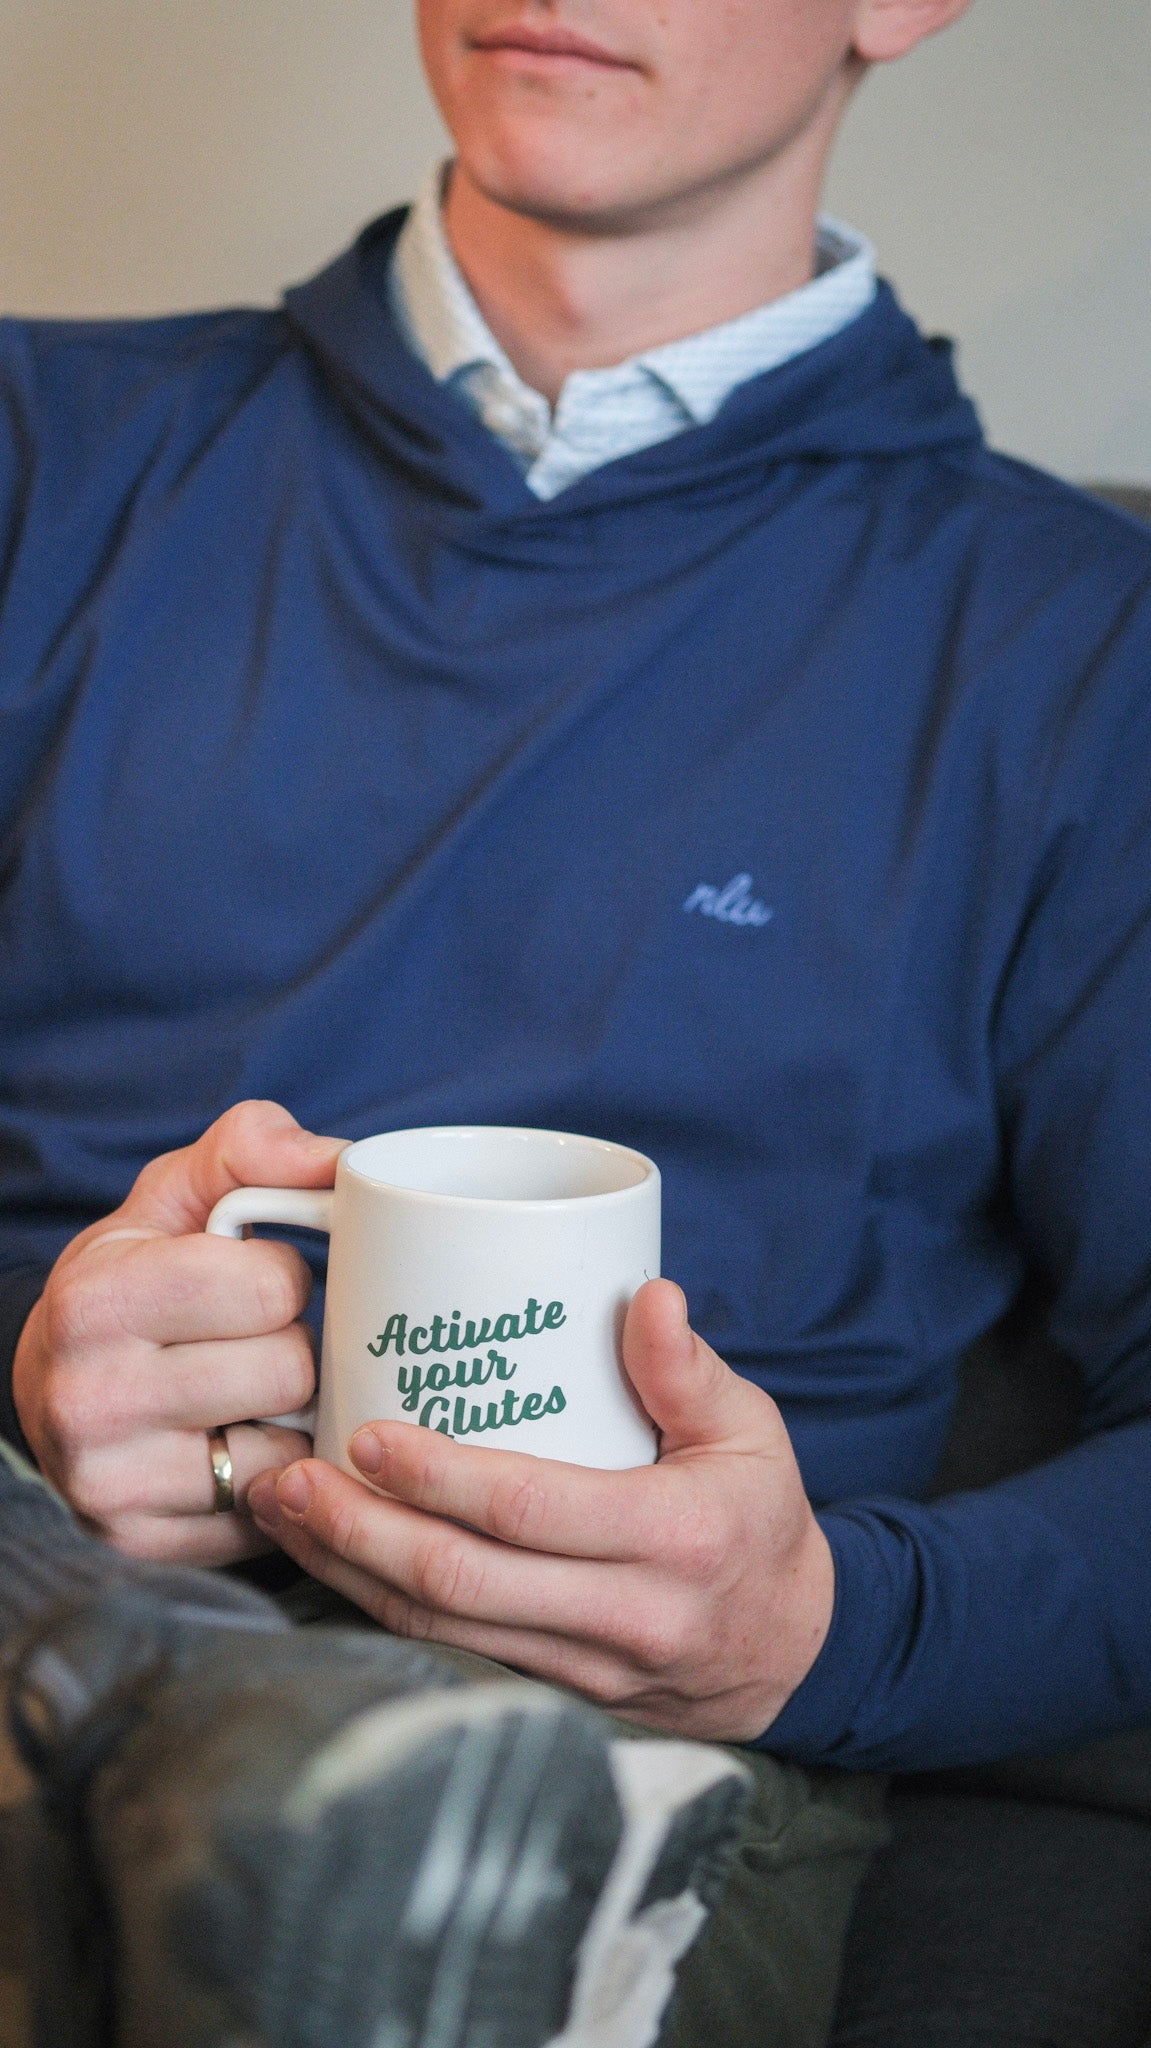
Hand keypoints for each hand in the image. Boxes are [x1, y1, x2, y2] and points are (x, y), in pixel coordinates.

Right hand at [13, 1101, 346, 1563]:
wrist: (50, 1382)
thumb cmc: (136, 1275)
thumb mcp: (174, 1194)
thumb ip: (254, 1149)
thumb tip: (343, 1162)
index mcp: (99, 1299)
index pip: (271, 1287)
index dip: (286, 1276)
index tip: (260, 1280)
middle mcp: (91, 1399)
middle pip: (289, 1372)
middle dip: (295, 1348)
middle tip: (261, 1341)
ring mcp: (111, 1485)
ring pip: (288, 1454)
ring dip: (293, 1420)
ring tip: (258, 1394)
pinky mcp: (141, 1545)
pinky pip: (269, 1518)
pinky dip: (276, 1481)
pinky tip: (246, 1446)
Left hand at [247, 1279, 833, 1739]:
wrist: (791, 1653)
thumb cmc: (758, 1518)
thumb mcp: (750, 1430)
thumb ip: (689, 1367)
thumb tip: (649, 1293)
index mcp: (670, 1537)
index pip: (531, 1511)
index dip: (439, 1478)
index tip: (368, 1436)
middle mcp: (623, 1616)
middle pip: (463, 1583)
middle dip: (362, 1532)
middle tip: (295, 1477)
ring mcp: (583, 1668)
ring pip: (441, 1630)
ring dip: (349, 1572)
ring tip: (283, 1511)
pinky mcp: (552, 1690)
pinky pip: (450, 1651)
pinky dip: (379, 1605)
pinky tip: (331, 1558)